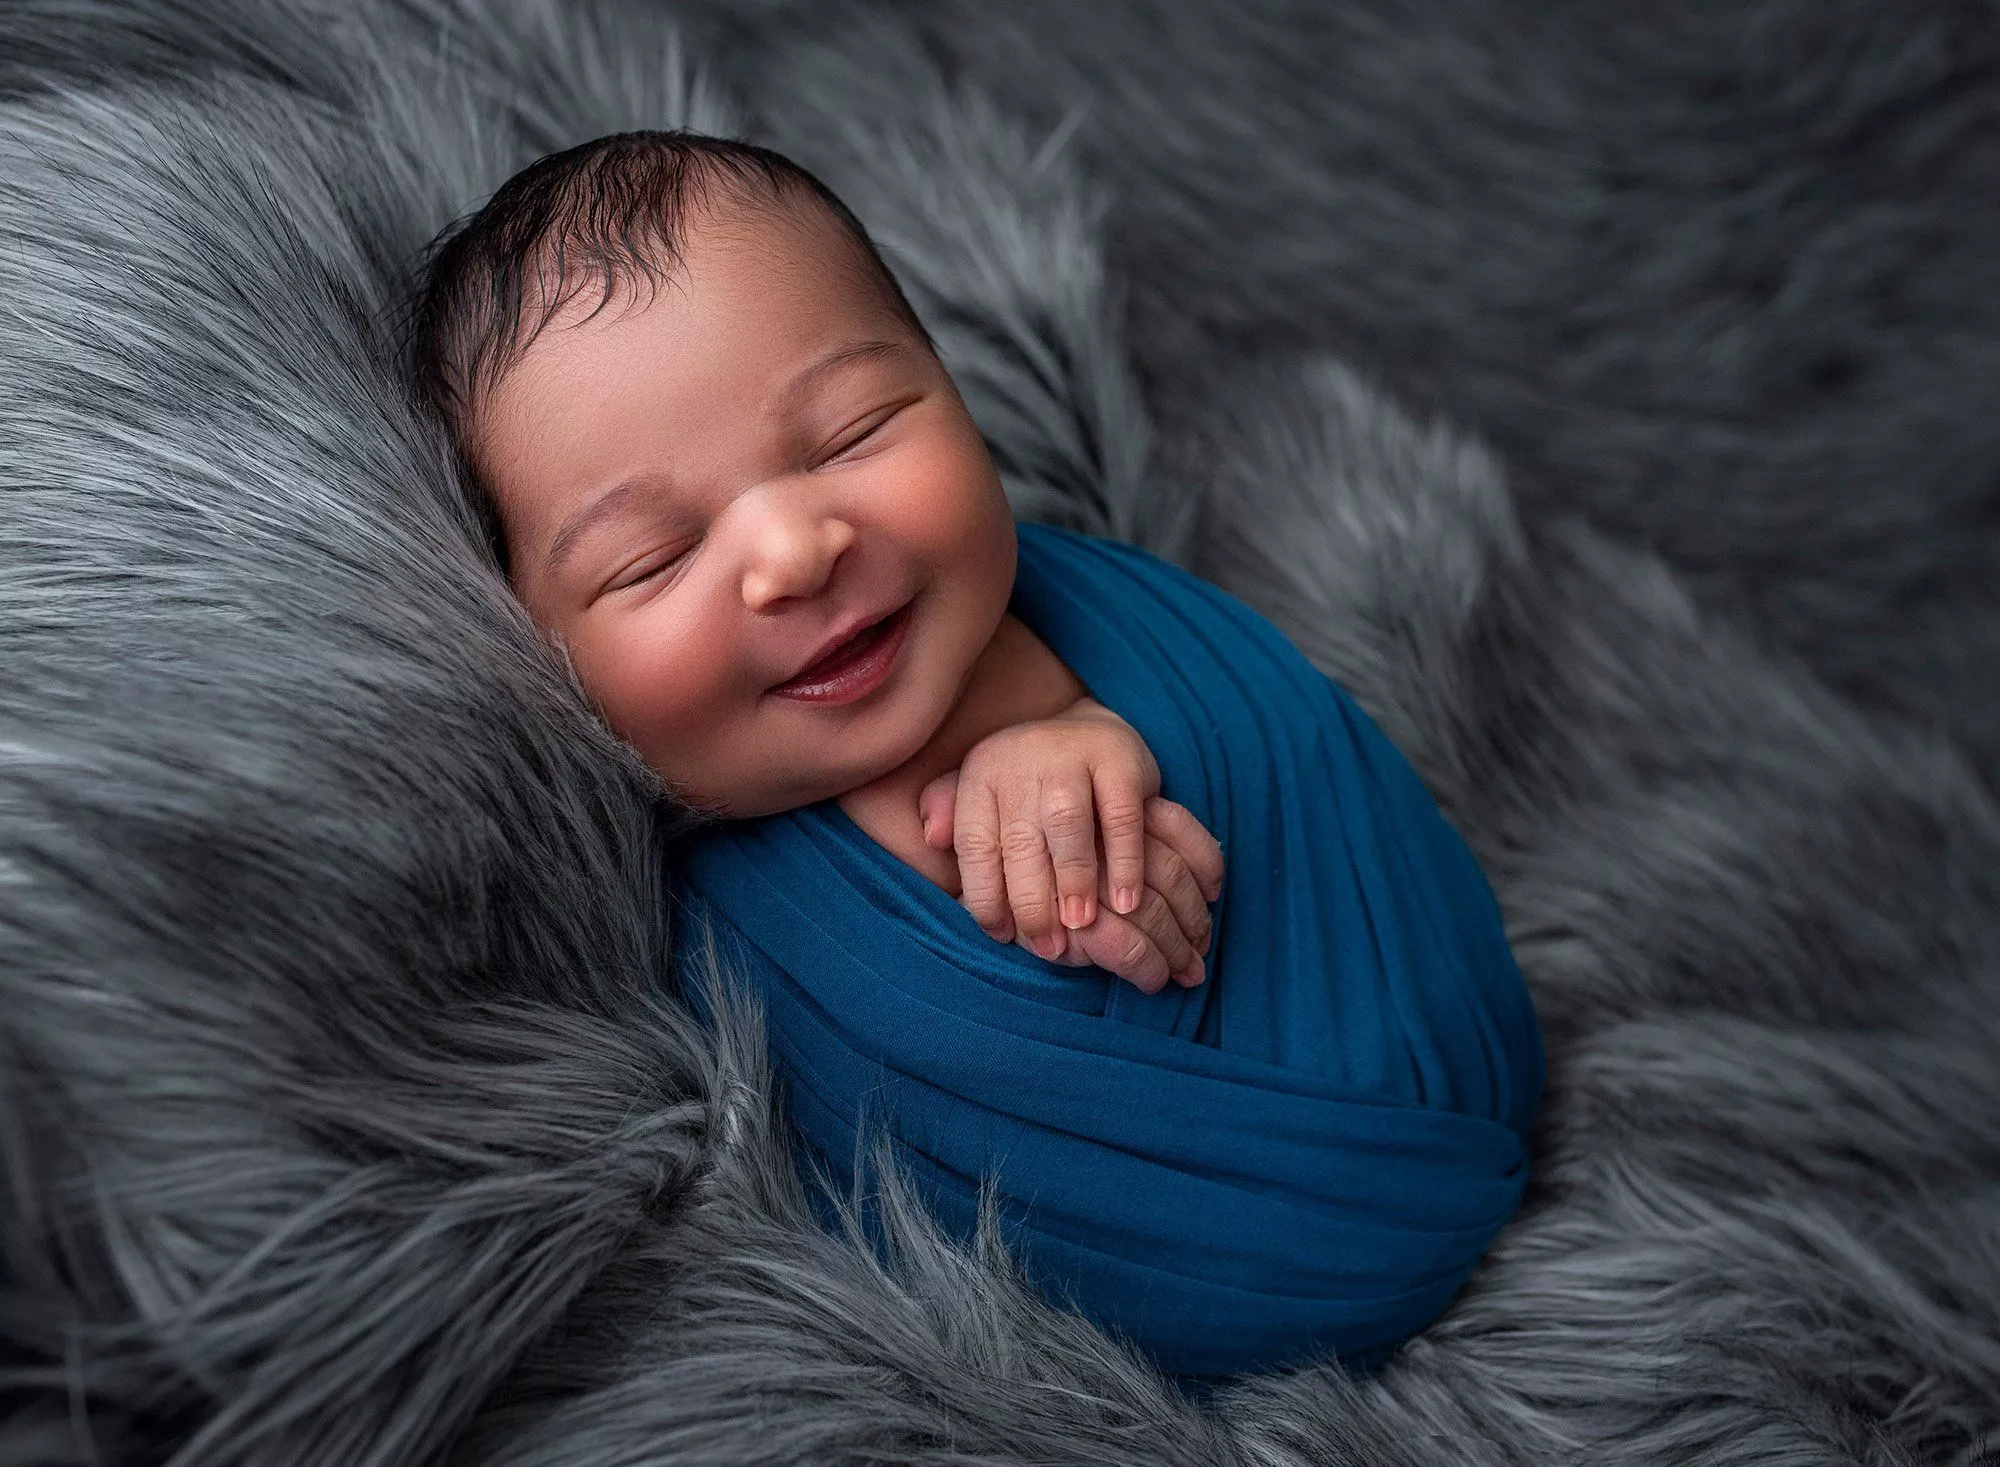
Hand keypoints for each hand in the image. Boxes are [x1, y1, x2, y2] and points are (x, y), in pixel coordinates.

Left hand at [918, 700, 1223, 990]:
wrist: (1089, 733)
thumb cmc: (1029, 787)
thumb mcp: (985, 797)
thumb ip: (951, 820)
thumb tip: (931, 839)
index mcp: (981, 774)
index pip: (975, 844)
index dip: (985, 896)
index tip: (1002, 936)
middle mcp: (1019, 759)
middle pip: (1018, 841)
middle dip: (1031, 902)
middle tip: (1047, 946)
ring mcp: (1070, 755)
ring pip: (1067, 825)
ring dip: (1073, 881)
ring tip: (1080, 925)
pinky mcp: (1118, 757)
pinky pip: (1121, 817)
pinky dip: (1124, 862)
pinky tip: (1125, 901)